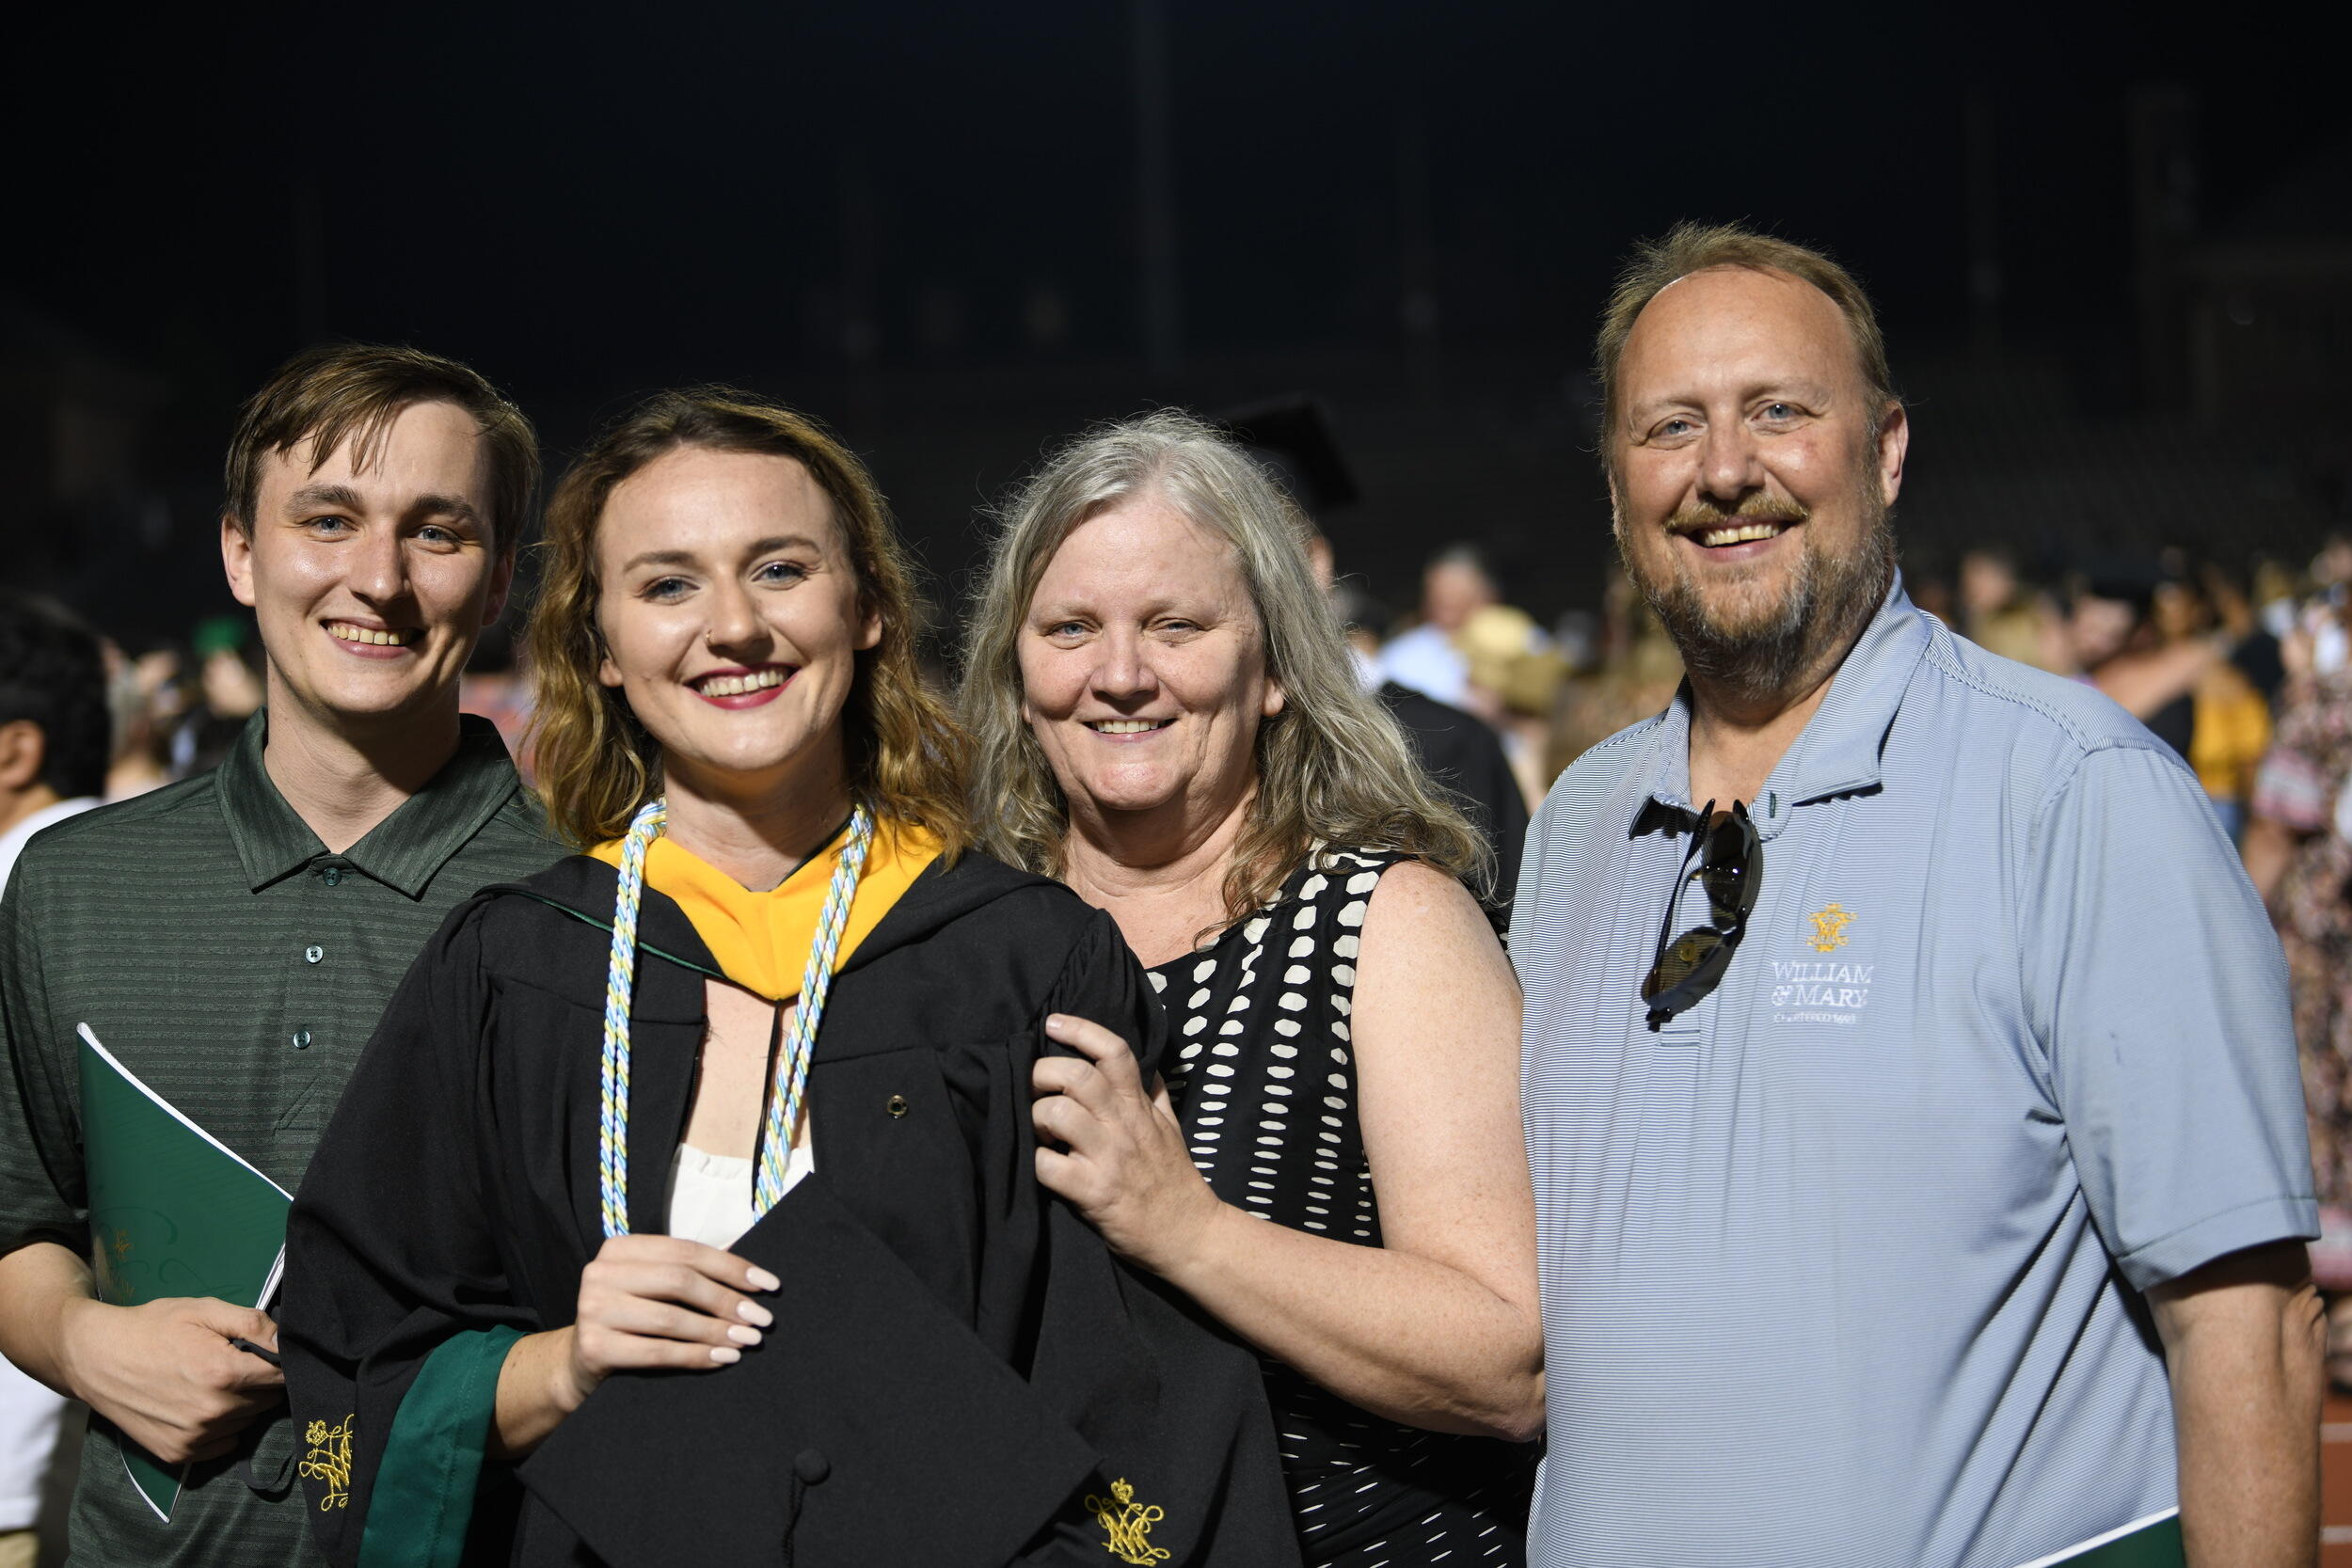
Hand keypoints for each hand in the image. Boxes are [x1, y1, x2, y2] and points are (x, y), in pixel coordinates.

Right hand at [58, 1296, 283, 1463]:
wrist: (95, 1358)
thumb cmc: (153, 1328)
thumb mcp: (204, 1310)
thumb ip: (252, 1324)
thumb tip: (286, 1341)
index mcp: (224, 1374)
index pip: (283, 1377)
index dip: (282, 1364)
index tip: (270, 1356)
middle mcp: (213, 1412)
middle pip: (268, 1401)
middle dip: (261, 1382)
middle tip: (237, 1365)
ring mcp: (195, 1438)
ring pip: (248, 1421)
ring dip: (243, 1404)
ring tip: (215, 1383)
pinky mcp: (178, 1454)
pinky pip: (225, 1443)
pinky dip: (223, 1427)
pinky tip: (203, 1405)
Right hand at [553, 1235, 779, 1412]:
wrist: (580, 1361)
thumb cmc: (631, 1318)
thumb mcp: (652, 1286)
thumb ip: (688, 1273)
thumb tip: (752, 1274)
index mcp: (620, 1248)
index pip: (686, 1252)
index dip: (732, 1267)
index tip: (769, 1286)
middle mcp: (601, 1272)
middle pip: (680, 1282)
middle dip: (727, 1301)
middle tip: (761, 1320)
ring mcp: (593, 1309)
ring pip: (671, 1319)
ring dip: (716, 1332)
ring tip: (748, 1341)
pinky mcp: (593, 1346)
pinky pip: (657, 1352)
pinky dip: (696, 1356)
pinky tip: (722, 1359)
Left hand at [1032, 1013, 1223, 1276]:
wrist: (1189, 1234)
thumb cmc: (1174, 1179)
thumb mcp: (1172, 1127)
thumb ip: (1156, 1094)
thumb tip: (1146, 1065)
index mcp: (1140, 1106)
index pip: (1114, 1052)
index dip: (1080, 1029)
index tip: (1054, 1022)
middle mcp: (1125, 1126)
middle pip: (1077, 1076)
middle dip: (1042, 1074)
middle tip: (1036, 1089)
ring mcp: (1108, 1158)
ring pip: (1056, 1114)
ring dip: (1036, 1119)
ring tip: (1042, 1132)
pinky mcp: (1093, 1193)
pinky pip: (1047, 1165)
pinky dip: (1037, 1163)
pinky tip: (1046, 1167)